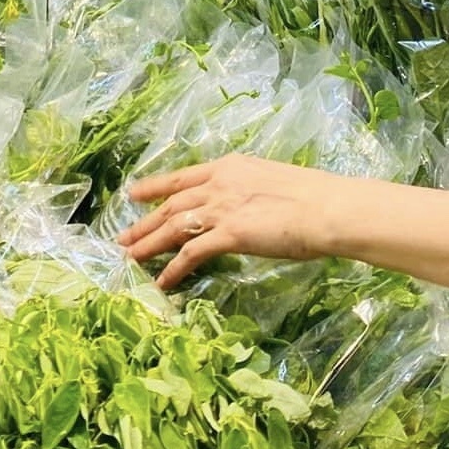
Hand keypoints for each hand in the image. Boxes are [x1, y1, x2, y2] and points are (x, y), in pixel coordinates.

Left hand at [117, 155, 345, 289]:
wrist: (326, 207)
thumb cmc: (313, 196)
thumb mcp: (273, 182)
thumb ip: (251, 191)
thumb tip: (247, 203)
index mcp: (230, 166)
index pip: (183, 177)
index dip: (155, 186)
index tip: (135, 193)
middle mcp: (219, 183)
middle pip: (170, 204)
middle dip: (144, 222)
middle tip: (121, 238)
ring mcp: (221, 208)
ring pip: (173, 227)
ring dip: (148, 244)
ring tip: (129, 259)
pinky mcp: (228, 234)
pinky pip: (190, 254)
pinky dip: (172, 269)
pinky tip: (161, 281)